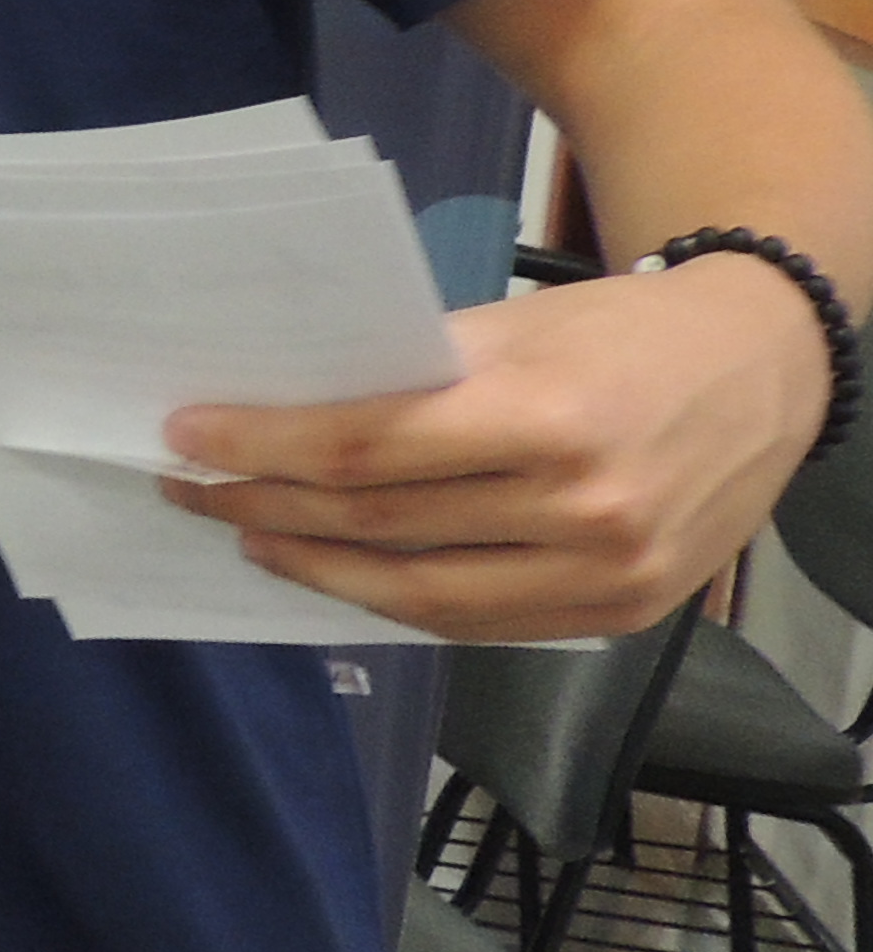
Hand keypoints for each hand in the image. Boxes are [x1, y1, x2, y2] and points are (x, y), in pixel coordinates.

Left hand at [162, 254, 827, 638]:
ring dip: (315, 567)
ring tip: (249, 535)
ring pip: (418, 593)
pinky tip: (338, 572)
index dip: (263, 448)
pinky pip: (477, 624)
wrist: (765, 370)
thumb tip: (279, 409)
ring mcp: (607, 574)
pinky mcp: (622, 616)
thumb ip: (410, 375)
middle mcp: (581, 507)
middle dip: (267, 505)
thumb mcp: (514, 327)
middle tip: (193, 487)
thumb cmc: (622, 334)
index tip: (186, 436)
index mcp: (547, 416)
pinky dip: (394, 601)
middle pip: (379, 522)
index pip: (365, 448)